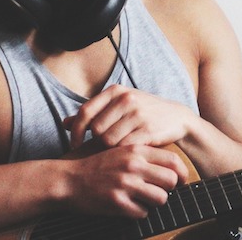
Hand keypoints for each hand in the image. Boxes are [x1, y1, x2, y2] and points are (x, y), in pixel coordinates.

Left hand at [62, 84, 192, 148]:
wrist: (177, 118)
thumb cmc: (143, 112)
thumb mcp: (119, 106)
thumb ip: (93, 113)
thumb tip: (64, 123)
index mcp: (117, 91)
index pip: (85, 112)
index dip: (75, 131)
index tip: (74, 144)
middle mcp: (127, 99)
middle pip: (96, 129)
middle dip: (98, 140)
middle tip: (106, 144)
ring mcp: (138, 114)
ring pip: (108, 140)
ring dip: (111, 147)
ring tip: (120, 145)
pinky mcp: (147, 130)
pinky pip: (123, 147)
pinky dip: (124, 151)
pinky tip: (130, 148)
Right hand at [64, 144, 188, 217]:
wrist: (68, 179)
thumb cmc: (97, 165)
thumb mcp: (121, 150)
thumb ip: (144, 154)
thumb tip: (172, 164)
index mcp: (137, 150)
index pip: (172, 160)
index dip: (182, 172)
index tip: (182, 180)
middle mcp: (134, 165)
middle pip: (171, 180)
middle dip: (170, 188)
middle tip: (162, 191)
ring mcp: (126, 184)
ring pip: (160, 198)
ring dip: (155, 201)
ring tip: (145, 199)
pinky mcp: (117, 202)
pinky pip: (142, 212)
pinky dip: (139, 212)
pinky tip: (130, 206)